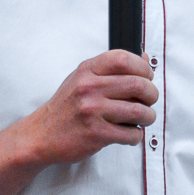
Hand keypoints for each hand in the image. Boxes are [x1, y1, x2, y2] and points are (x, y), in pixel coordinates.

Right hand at [20, 50, 156, 164]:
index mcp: (87, 71)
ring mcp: (92, 111)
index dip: (143, 67)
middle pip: (137, 84)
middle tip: (149, 100)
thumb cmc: (65, 107)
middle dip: (151, 94)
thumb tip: (143, 58)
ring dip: (148, 116)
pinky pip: (131, 134)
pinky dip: (136, 135)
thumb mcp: (81, 79)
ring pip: (139, 111)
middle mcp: (89, 88)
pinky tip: (129, 133)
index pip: (123, 58)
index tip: (147, 76)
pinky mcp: (96, 134)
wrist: (42, 134)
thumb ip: (109, 69)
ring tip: (144, 118)